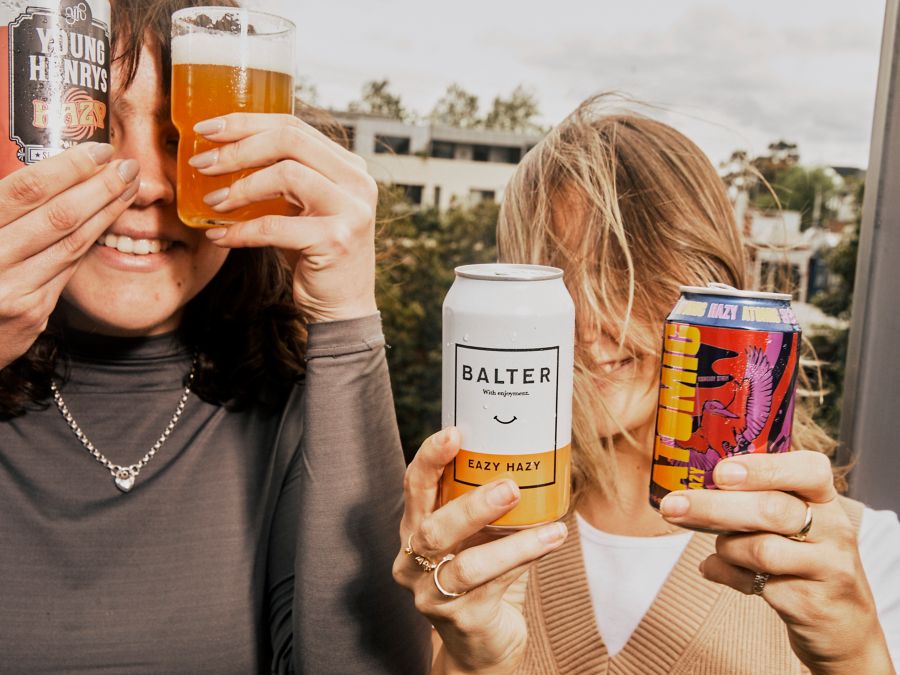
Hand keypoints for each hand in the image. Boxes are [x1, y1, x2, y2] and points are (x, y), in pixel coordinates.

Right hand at [0, 143, 139, 368]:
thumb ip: (5, 204)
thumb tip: (46, 167)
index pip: (26, 190)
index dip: (68, 167)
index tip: (99, 150)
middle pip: (58, 216)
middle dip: (100, 186)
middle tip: (127, 165)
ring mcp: (12, 289)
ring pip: (71, 243)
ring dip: (106, 211)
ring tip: (129, 187)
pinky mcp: (31, 312)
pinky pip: (68, 269)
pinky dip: (91, 240)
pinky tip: (109, 220)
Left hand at [192, 113, 377, 322]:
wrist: (342, 308)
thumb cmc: (315, 255)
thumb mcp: (302, 208)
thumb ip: (283, 178)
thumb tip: (221, 151)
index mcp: (349, 166)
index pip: (294, 126)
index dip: (246, 122)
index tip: (207, 128)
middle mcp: (357, 181)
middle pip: (290, 140)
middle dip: (238, 148)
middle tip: (202, 162)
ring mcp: (351, 210)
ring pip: (286, 175)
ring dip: (240, 187)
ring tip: (212, 202)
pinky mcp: (336, 240)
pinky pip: (275, 226)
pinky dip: (240, 231)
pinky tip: (219, 236)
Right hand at [393, 428, 567, 674]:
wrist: (482, 646)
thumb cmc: (483, 578)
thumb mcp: (480, 535)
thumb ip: (492, 505)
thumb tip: (536, 457)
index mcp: (414, 529)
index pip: (414, 487)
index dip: (430, 459)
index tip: (454, 433)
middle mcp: (412, 561)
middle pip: (432, 529)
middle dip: (469, 505)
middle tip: (509, 486)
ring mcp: (432, 594)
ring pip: (464, 566)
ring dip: (508, 542)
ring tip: (545, 525)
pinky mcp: (460, 618)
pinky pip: (494, 586)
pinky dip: (525, 559)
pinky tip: (552, 540)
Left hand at [660, 451, 894, 674]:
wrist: (840, 622)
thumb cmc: (802, 556)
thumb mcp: (792, 521)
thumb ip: (753, 500)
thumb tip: (688, 488)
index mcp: (824, 498)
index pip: (808, 469)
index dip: (763, 468)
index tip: (720, 472)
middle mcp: (833, 528)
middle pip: (772, 510)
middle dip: (714, 507)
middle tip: (673, 506)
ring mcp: (825, 567)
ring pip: (761, 549)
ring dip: (726, 547)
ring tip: (720, 547)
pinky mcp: (810, 602)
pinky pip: (756, 585)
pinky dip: (726, 574)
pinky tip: (714, 569)